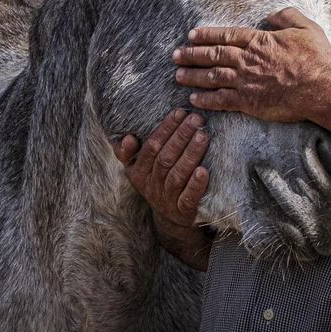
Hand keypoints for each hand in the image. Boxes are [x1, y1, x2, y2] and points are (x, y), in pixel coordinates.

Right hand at [111, 109, 211, 270]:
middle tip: (196, 120)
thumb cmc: (158, 183)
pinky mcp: (183, 212)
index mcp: (138, 172)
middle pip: (165, 158)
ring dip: (190, 154)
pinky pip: (188, 198)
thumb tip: (126, 137)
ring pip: (177, 175)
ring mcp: (167, 199)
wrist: (171, 219)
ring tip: (203, 136)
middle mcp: (150, 186)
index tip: (180, 112)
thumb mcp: (138, 169)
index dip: (165, 128)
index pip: (151, 146)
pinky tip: (204, 171)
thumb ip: (128, 153)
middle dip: (181, 136)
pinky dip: (196, 185)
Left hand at [173, 7, 330, 122]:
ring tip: (177, 76)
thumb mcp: (305, 27)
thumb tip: (272, 14)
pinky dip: (206, 100)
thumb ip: (287, 16)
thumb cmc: (316, 58)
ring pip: (212, 77)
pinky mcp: (248, 102)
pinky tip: (194, 99)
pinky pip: (221, 100)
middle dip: (192, 55)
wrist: (320, 87)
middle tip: (176, 55)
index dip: (207, 35)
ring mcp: (245, 81)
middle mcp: (246, 60)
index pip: (226, 36)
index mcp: (258, 41)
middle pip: (213, 55)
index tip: (192, 35)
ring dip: (193, 76)